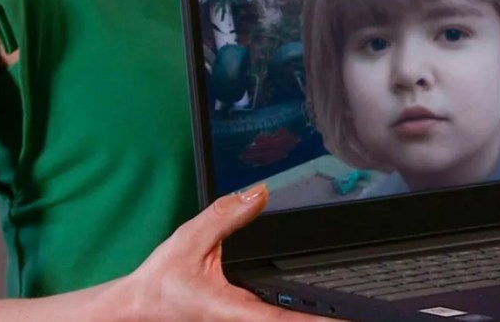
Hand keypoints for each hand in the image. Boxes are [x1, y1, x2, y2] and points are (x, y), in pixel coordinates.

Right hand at [119, 184, 338, 321]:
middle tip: (361, 315)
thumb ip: (225, 216)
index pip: (284, 319)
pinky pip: (273, 318)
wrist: (138, 308)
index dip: (318, 321)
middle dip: (324, 320)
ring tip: (348, 313)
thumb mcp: (190, 241)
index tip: (347, 320)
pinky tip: (314, 309)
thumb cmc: (160, 282)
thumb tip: (259, 192)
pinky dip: (294, 315)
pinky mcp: (241, 319)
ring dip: (310, 317)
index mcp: (233, 310)